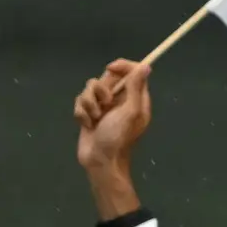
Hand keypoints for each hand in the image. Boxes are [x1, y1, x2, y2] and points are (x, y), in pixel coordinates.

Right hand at [75, 60, 151, 219]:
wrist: (99, 161)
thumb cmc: (118, 137)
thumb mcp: (131, 111)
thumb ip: (136, 87)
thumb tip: (146, 66)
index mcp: (135, 98)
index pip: (132, 71)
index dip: (122, 66)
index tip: (110, 69)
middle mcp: (120, 100)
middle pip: (106, 78)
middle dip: (99, 90)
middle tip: (104, 104)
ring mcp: (103, 107)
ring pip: (90, 89)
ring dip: (89, 103)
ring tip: (94, 119)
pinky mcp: (89, 114)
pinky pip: (80, 102)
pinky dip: (81, 113)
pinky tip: (86, 124)